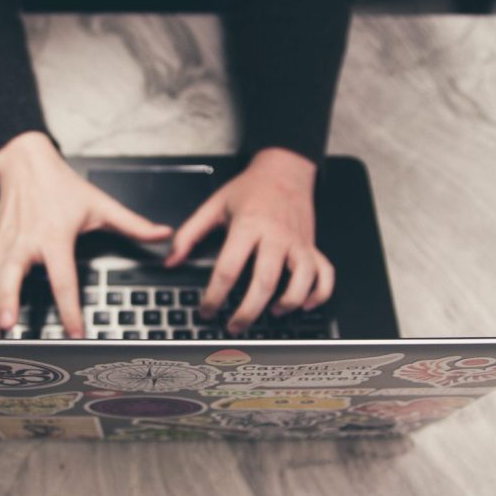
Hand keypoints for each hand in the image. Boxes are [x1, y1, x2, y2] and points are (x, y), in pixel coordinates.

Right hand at [0, 131, 171, 338]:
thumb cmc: (61, 186)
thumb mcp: (101, 204)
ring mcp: (2, 243)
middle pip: (12, 278)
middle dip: (6, 304)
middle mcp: (24, 243)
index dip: (70, 309)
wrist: (27, 160)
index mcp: (53, 238)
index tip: (74, 332)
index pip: (63, 280)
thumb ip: (133, 224)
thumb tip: (163, 235)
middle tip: (6, 329)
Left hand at [165, 148, 333, 333]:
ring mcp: (299, 242)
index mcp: (249, 226)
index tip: (206, 310)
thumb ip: (189, 234)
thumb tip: (171, 260)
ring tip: (272, 314)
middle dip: (248, 311)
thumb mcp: (214, 206)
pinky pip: (325, 274)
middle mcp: (276, 236)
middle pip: (265, 282)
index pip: (229, 269)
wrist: (285, 169)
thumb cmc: (249, 189)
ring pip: (301, 280)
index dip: (214, 296)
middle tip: (234, 326)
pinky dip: (319, 293)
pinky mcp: (313, 246)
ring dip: (288, 303)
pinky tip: (304, 305)